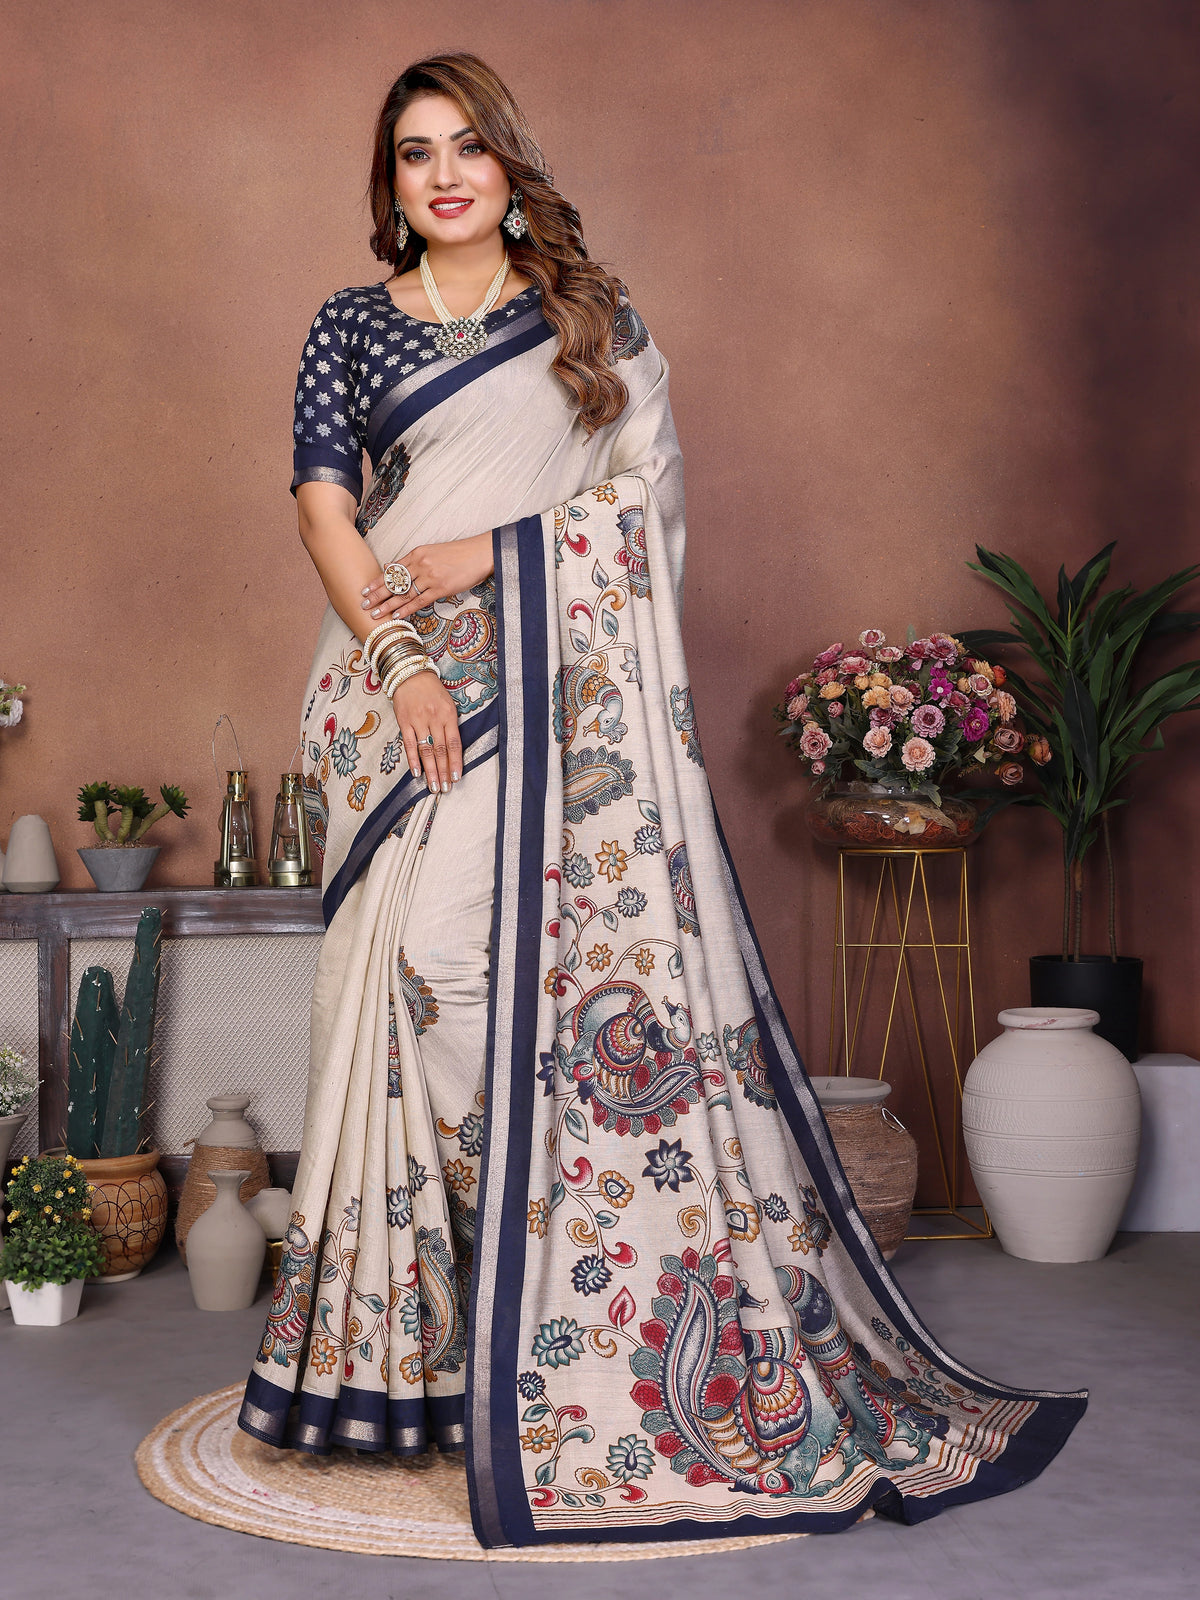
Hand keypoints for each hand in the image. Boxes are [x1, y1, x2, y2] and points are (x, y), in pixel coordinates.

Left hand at [361, 533, 493, 623]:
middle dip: (377, 594)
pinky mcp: (441, 588)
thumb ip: (412, 560)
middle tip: (363, 603)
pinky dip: (407, 609)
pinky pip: (419, 601)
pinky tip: (396, 615)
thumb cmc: (458, 554)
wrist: (480, 554)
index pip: (392, 570)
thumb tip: (391, 567)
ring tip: (375, 614)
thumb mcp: (432, 551)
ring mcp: (430, 577)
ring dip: (388, 605)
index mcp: (417, 553)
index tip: (365, 589)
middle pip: (394, 582)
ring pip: (404, 593)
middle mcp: (421, 564)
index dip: (377, 581)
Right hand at [392, 670, 461, 793]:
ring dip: (430, 770)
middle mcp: (434, 718)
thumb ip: (450, 725)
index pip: (454, 744)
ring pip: (426, 750)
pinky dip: (413, 759)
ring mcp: (418, 721)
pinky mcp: (404, 722)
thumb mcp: (448, 704)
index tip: (456, 778)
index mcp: (449, 715)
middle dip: (444, 772)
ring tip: (433, 786)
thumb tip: (452, 751)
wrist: (410, 673)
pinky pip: (410, 744)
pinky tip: (417, 773)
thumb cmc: (432, 690)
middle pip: (441, 750)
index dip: (456, 763)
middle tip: (445, 789)